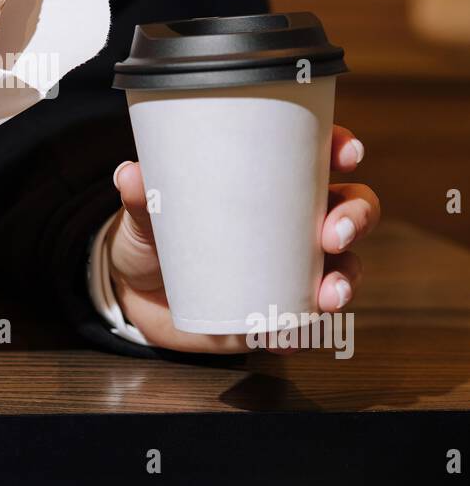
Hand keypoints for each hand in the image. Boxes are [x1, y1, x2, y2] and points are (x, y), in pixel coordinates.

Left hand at [106, 125, 380, 354]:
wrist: (134, 295)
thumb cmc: (151, 237)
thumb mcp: (144, 215)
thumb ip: (140, 198)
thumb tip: (130, 174)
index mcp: (269, 180)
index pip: (317, 153)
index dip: (341, 149)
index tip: (347, 155)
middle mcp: (292, 221)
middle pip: (350, 210)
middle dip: (355, 219)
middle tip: (333, 235)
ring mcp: (290, 268)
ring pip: (342, 268)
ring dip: (345, 282)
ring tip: (328, 296)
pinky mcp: (276, 310)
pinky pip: (303, 324)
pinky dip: (302, 332)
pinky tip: (289, 337)